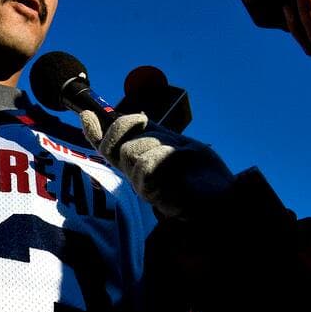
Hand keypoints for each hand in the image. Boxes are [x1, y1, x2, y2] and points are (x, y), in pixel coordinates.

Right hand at [80, 110, 234, 217]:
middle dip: (132, 129)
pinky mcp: (154, 194)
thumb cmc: (203, 174)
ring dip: (155, 145)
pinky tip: (177, 165)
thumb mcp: (177, 144)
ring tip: (177, 158)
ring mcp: (144, 185)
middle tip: (158, 134)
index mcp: (141, 163)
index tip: (85, 115)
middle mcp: (137, 175)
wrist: (225, 198)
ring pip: (132, 152)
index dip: (95, 132)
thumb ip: (154, 133)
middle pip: (118, 144)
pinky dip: (161, 157)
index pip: (110, 147)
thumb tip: (134, 113)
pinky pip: (146, 165)